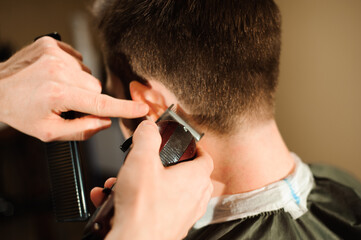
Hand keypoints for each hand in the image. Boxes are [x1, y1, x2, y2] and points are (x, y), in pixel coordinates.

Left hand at [0, 37, 147, 140]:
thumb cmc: (20, 110)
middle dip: (88, 99)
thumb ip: (81, 130)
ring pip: (88, 75)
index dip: (124, 108)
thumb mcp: (48, 132)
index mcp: (57, 94)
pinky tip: (56, 76)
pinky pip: (78, 60)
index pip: (100, 104)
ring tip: (58, 89)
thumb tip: (104, 122)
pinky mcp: (53, 44)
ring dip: (79, 85)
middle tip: (68, 104)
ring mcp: (55, 54)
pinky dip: (72, 71)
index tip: (141, 109)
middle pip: (95, 88)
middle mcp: (58, 70)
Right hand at [90, 120, 213, 239]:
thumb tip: (149, 127)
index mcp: (195, 178)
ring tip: (123, 183)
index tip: (185, 144)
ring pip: (166, 191)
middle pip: (185, 174)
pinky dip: (139, 201)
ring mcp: (184, 215)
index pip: (205, 156)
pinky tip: (115, 200)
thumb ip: (147, 137)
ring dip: (144, 184)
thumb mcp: (142, 160)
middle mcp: (194, 199)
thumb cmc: (142, 208)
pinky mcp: (170, 227)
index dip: (195, 147)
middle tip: (147, 162)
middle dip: (162, 166)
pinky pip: (155, 208)